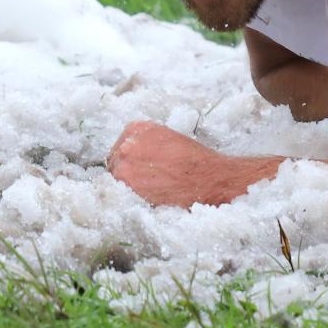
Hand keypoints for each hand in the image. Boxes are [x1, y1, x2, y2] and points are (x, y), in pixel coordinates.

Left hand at [105, 121, 285, 207]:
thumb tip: (132, 155)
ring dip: (129, 187)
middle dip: (128, 173)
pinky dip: (132, 198)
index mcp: (136, 128)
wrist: (211, 178)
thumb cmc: (195, 160)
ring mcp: (125, 167)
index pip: (121, 146)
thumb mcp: (167, 137)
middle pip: (116, 163)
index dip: (130, 160)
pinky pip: (123, 195)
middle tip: (145, 183)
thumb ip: (145, 143)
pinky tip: (150, 199)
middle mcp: (126, 145)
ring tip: (151, 191)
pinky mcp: (129, 188)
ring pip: (117, 180)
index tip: (140, 168)